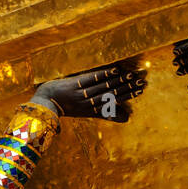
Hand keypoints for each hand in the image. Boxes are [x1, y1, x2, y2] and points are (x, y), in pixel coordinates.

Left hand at [30, 58, 146, 121]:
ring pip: (104, 87)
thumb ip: (102, 114)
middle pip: (112, 94)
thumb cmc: (66, 107)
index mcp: (93, 110)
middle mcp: (89, 102)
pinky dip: (104, 74)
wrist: (45, 103)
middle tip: (142, 82)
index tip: (141, 90)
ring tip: (132, 76)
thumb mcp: (85, 114)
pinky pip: (92, 79)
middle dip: (128, 88)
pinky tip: (115, 70)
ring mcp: (82, 93)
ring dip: (120, 81)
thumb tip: (120, 118)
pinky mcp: (74, 84)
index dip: (128, 96)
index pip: (114, 102)